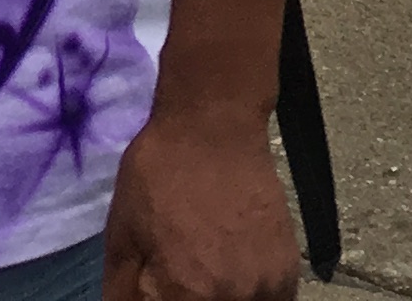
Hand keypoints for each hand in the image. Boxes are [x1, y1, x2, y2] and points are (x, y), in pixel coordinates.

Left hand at [102, 104, 297, 300]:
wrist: (214, 128)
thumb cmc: (159, 175)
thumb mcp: (122, 233)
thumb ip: (122, 291)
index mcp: (186, 295)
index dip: (158, 300)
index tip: (157, 285)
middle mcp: (232, 300)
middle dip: (187, 297)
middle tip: (180, 273)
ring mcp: (267, 288)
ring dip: (221, 298)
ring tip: (208, 269)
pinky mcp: (289, 272)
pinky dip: (251, 296)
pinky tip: (234, 272)